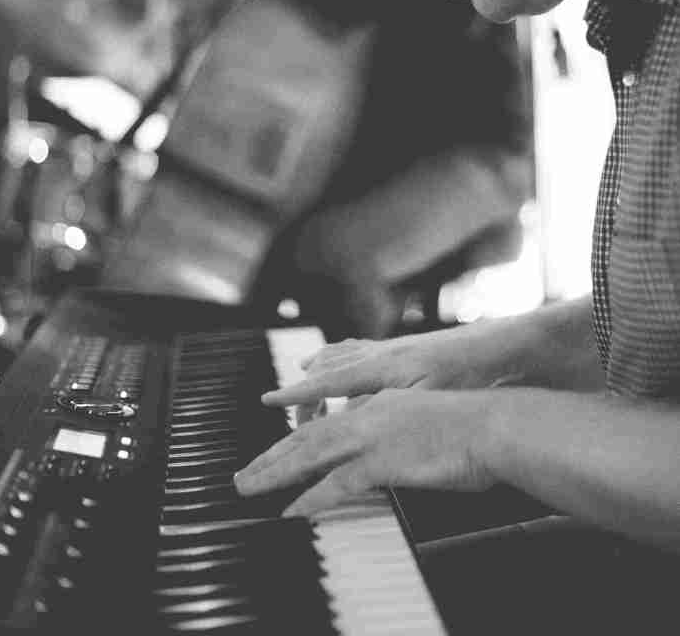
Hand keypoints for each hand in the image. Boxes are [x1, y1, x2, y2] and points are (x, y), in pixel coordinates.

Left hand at [236, 388, 495, 516]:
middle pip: (307, 436)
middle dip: (270, 456)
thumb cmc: (472, 429)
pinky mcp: (383, 459)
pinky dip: (311, 499)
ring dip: (274, 472)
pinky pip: (337, 484)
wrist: (494, 425)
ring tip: (248, 488)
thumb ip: (400, 435)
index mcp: (379, 404)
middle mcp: (368, 414)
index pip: (327, 423)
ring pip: (309, 454)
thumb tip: (389, 454)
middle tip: (243, 476)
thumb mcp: (427, 424)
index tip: (274, 452)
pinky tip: (291, 512)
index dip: (296, 438)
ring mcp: (373, 435)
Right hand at [262, 320, 528, 423]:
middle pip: (331, 367)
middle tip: (288, 406)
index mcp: (381, 367)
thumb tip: (346, 420)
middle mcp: (382, 353)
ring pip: (346, 353)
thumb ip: (382, 409)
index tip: (268, 399)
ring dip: (323, 365)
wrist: (500, 348)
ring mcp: (394, 348)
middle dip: (305, 385)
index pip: (327, 382)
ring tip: (306, 372)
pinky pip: (364, 349)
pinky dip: (346, 356)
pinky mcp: (408, 348)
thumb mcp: (423, 400)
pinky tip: (350, 362)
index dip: (296, 394)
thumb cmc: (465, 375)